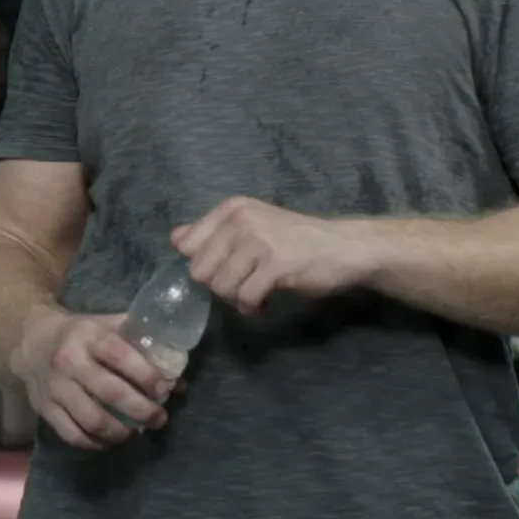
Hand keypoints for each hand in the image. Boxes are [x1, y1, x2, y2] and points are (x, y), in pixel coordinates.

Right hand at [8, 308, 172, 450]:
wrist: (32, 341)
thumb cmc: (81, 334)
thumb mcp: (107, 326)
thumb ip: (141, 346)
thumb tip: (179, 380)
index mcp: (88, 335)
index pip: (120, 356)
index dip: (145, 375)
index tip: (164, 390)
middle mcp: (69, 361)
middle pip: (110, 393)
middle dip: (142, 410)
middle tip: (159, 418)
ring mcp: (55, 387)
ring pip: (92, 419)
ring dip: (120, 432)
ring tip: (135, 433)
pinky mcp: (44, 408)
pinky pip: (72, 434)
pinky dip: (95, 443)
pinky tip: (110, 440)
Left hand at [172, 196, 371, 316]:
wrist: (343, 247)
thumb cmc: (294, 239)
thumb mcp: (251, 226)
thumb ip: (213, 232)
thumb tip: (175, 239)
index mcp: (231, 209)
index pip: (186, 245)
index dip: (202, 265)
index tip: (225, 269)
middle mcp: (241, 220)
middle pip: (199, 271)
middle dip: (218, 286)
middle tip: (241, 285)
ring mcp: (259, 241)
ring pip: (221, 287)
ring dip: (237, 299)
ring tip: (256, 292)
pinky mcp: (277, 265)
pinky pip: (246, 298)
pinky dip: (252, 309)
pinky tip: (264, 303)